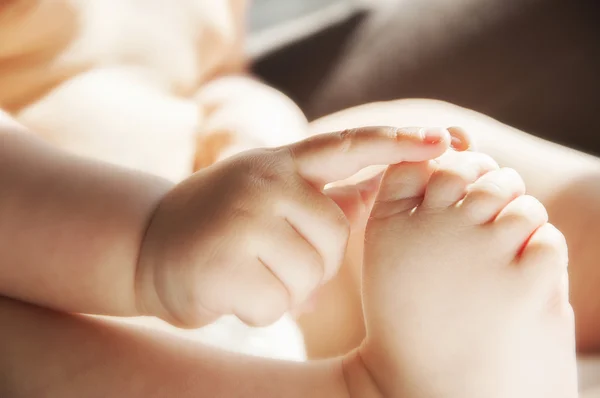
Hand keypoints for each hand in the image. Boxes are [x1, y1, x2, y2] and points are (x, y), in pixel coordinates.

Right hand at [136, 126, 460, 326]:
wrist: (150, 246)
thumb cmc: (225, 224)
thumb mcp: (272, 197)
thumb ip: (324, 197)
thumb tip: (379, 193)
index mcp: (281, 164)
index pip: (348, 146)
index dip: (398, 141)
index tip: (443, 141)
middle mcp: (263, 182)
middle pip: (335, 235)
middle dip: (315, 261)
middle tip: (275, 259)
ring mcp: (241, 219)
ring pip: (308, 275)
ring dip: (287, 288)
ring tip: (251, 272)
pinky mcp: (221, 263)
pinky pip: (276, 304)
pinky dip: (261, 309)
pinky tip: (232, 290)